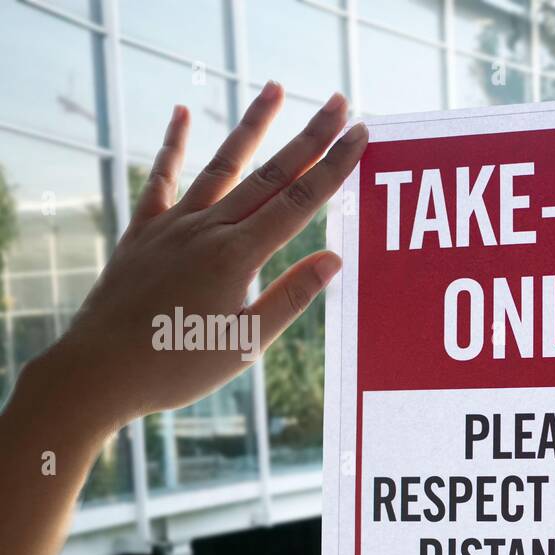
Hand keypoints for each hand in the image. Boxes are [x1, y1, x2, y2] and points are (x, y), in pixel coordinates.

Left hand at [38, 80, 365, 439]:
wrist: (99, 371)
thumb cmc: (178, 366)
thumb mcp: (245, 343)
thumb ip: (290, 298)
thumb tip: (334, 259)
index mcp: (239, 257)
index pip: (299, 202)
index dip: (334, 167)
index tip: (359, 135)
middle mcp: (208, 230)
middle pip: (270, 174)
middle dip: (308, 136)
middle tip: (337, 102)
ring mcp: (174, 226)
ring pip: (222, 165)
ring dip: (252, 126)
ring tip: (274, 88)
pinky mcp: (144, 232)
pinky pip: (163, 180)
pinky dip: (174, 145)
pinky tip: (183, 113)